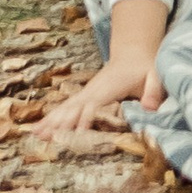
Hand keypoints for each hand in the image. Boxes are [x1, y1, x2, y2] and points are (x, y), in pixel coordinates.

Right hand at [41, 4, 167, 136]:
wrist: (134, 54)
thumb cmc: (146, 68)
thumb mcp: (155, 75)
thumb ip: (154, 90)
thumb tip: (149, 107)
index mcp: (109, 88)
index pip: (94, 104)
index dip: (85, 118)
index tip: (76, 133)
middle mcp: (93, 90)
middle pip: (73, 107)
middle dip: (60, 122)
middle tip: (45, 138)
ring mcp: (86, 93)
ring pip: (65, 108)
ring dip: (51, 121)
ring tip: (36, 135)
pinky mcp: (84, 98)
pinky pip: (65, 109)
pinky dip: (51, 119)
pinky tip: (39, 130)